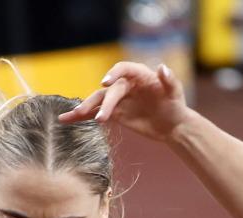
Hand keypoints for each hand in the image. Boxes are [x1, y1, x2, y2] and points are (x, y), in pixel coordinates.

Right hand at [60, 61, 191, 141]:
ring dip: (85, 108)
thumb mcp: (175, 92)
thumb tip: (162, 68)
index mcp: (139, 75)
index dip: (114, 74)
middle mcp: (125, 84)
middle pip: (109, 91)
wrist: (172, 125)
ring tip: (71, 116)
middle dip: (102, 104)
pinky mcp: (114, 113)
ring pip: (98, 101)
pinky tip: (67, 120)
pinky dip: (82, 116)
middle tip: (99, 117)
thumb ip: (169, 80)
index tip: (106, 83)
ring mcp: (118, 99)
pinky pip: (96, 112)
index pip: (123, 69)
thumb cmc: (175, 105)